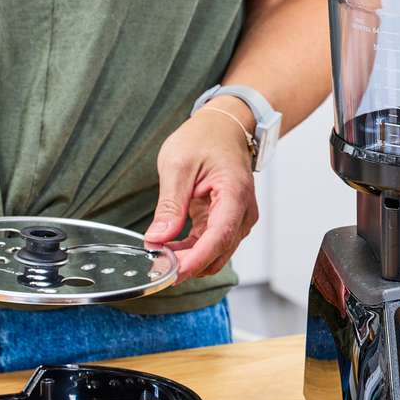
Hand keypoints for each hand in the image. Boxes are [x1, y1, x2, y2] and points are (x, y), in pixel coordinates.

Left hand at [145, 103, 257, 282]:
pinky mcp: (228, 221)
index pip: (219, 237)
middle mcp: (243, 211)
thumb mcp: (178, 166)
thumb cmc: (205, 138)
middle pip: (219, 251)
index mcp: (235, 193)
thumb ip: (170, 205)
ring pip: (216, 252)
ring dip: (189, 259)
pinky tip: (170, 248)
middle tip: (156, 265)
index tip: (172, 271)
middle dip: (189, 264)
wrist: (223, 128)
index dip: (196, 259)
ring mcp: (238, 218)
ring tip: (159, 254)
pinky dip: (191, 250)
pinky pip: (211, 244)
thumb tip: (157, 238)